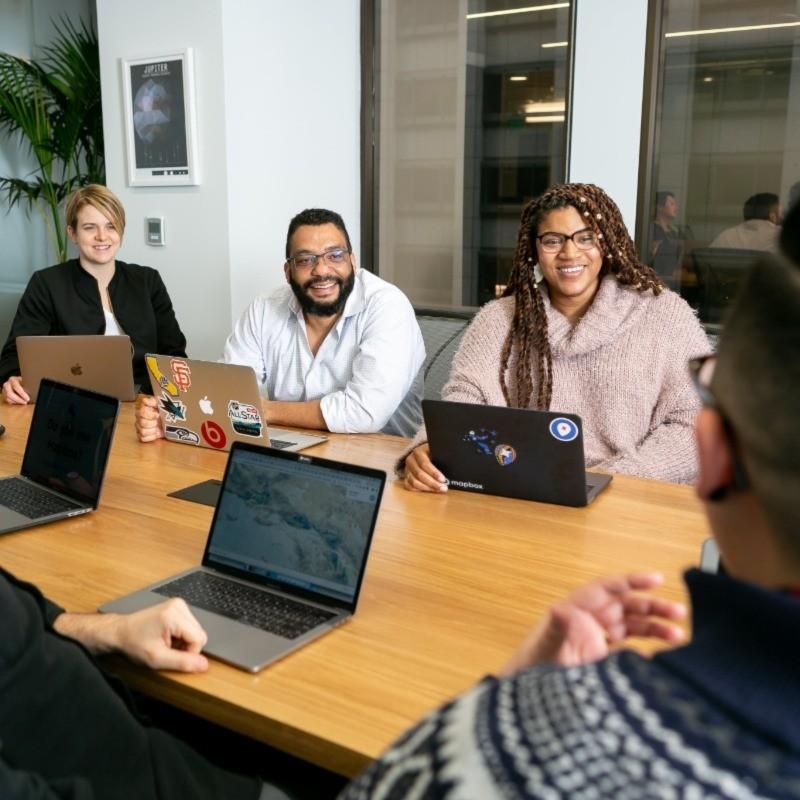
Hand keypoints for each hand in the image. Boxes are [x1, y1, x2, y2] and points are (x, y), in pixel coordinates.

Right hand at [2, 376, 29, 403]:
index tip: (28, 398)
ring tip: (24, 402)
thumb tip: (35, 390)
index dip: (22, 393)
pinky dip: (14, 403)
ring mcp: (4, 390)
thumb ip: (28, 385)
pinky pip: (8, 400)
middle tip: (26, 402)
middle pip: (10, 393)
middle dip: (18, 399)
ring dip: (17, 401)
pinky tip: (20, 403)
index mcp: (13, 379)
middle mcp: (7, 384)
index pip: (16, 386)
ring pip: (8, 397)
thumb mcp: (26, 381)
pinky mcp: (4, 395)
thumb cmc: (24, 382)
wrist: (19, 382)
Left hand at [113, 598, 208, 671]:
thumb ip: (182, 662)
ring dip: (184, 641)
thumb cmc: (133, 643)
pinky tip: (167, 636)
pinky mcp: (177, 606)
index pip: (200, 638)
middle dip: (186, 646)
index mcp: (174, 615)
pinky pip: (190, 625)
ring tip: (166, 643)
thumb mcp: (157, 658)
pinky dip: (181, 635)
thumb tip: (203, 664)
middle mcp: (178, 606)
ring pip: (196, 630)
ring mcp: (178, 604)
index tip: (171, 656)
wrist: (120, 631)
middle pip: (199, 633)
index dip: (189, 653)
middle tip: (167, 650)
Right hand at [135, 394, 163, 441]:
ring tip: (158, 428)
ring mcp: (140, 428)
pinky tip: (156, 433)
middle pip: (142, 423)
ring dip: (153, 430)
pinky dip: (151, 437)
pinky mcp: (142, 436)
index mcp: (143, 410)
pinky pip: (143, 438)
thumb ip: (152, 401)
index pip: (142, 412)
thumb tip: (145, 400)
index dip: (150, 414)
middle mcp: (139, 419)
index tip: (158, 414)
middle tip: (159, 422)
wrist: (169, 420)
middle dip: (153, 423)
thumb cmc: (163, 410)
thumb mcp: (160, 403)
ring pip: (143, 431)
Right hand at [403, 444, 447, 491]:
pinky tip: (429, 491)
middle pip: (419, 474)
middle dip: (432, 483)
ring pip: (414, 482)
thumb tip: (454, 466)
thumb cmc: (433, 452)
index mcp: (418, 452)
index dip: (434, 473)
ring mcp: (407, 469)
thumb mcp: (438, 451)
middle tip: (443, 488)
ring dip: (427, 488)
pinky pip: (409, 486)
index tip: (443, 479)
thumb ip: (443, 456)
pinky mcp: (406, 477)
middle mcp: (410, 460)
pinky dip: (419, 490)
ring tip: (438, 490)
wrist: (424, 452)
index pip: (424, 463)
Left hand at [499, 573, 685, 675]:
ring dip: (656, 628)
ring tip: (679, 636)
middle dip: (653, 607)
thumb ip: (557, 628)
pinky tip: (662, 660)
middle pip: (627, 605)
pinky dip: (646, 651)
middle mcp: (590, 619)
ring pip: (633, 625)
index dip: (633, 581)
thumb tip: (561, 609)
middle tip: (679, 613)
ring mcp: (597, 637)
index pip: (609, 587)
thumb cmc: (533, 664)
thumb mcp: (546, 644)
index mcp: (578, 608)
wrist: (528, 694)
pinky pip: (629, 648)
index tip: (658, 579)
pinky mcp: (602, 657)